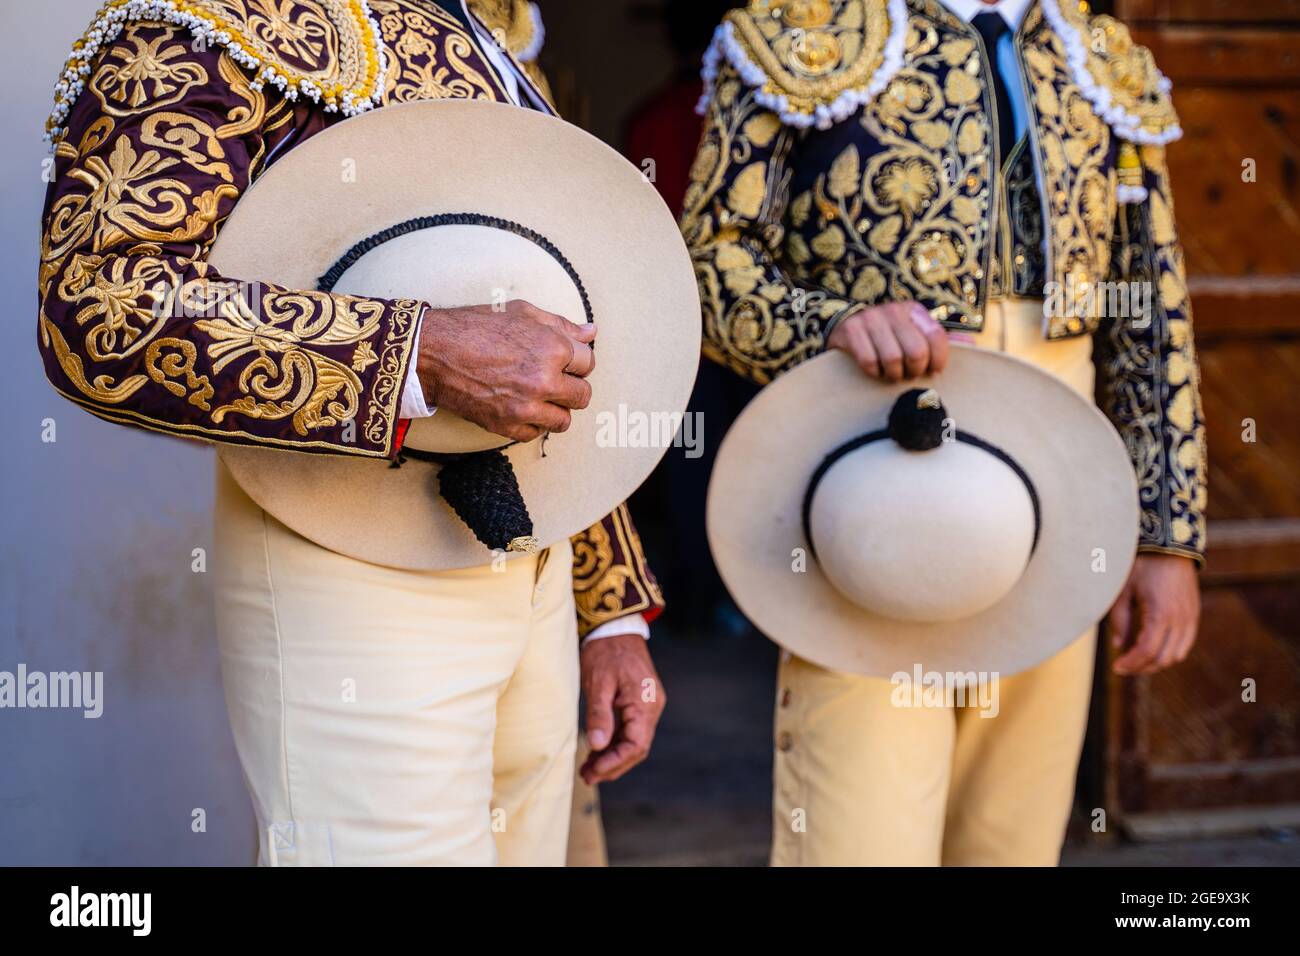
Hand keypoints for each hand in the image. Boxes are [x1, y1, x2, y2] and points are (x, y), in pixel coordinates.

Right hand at [416, 300, 595, 441]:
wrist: (432, 352)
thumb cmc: (475, 327)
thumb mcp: (522, 313)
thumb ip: (561, 324)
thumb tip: (591, 332)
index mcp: (553, 348)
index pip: (588, 363)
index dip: (574, 360)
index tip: (561, 360)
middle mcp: (544, 380)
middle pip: (583, 396)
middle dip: (571, 386)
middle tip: (552, 379)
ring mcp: (526, 407)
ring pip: (564, 420)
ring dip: (555, 408)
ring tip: (537, 395)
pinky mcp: (507, 426)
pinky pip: (536, 434)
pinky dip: (531, 423)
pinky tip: (518, 406)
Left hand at [579, 633, 665, 784]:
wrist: (615, 626)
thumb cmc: (605, 651)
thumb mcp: (598, 682)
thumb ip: (599, 715)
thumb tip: (597, 746)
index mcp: (645, 703)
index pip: (636, 745)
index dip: (615, 763)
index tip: (593, 772)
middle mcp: (652, 707)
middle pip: (637, 748)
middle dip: (613, 765)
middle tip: (587, 777)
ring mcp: (647, 705)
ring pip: (633, 741)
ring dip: (612, 757)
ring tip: (588, 770)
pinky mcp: (639, 702)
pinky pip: (630, 730)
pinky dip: (614, 743)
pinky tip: (596, 751)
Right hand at [828, 300, 949, 380]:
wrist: (843, 327)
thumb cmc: (886, 338)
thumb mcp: (913, 334)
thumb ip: (939, 341)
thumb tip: (970, 344)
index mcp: (914, 310)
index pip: (936, 337)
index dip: (938, 360)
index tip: (933, 371)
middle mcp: (893, 310)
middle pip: (916, 352)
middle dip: (914, 370)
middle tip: (908, 374)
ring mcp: (869, 318)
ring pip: (892, 359)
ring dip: (893, 374)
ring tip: (891, 374)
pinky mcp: (850, 330)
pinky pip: (869, 362)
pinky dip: (873, 372)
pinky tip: (874, 370)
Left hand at [1108, 553, 1200, 675]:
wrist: (1170, 545)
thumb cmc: (1141, 565)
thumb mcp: (1123, 590)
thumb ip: (1119, 620)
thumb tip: (1119, 646)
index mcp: (1160, 614)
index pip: (1147, 651)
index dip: (1131, 664)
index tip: (1116, 667)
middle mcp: (1180, 619)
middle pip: (1163, 658)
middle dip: (1142, 667)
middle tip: (1123, 666)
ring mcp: (1190, 618)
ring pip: (1177, 654)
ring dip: (1156, 662)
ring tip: (1136, 660)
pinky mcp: (1194, 614)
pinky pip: (1185, 643)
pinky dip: (1170, 652)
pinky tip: (1153, 649)